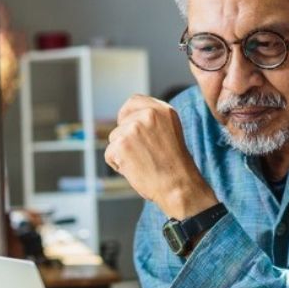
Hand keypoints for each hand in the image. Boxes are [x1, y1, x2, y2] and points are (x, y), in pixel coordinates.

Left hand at [105, 95, 217, 218]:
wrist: (179, 186)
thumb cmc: (175, 166)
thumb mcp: (170, 132)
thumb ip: (152, 122)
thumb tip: (128, 120)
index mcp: (163, 110)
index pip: (134, 101)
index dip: (127, 115)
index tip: (128, 126)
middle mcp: (148, 114)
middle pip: (121, 123)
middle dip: (126, 139)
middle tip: (144, 155)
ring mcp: (134, 128)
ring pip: (114, 139)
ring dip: (122, 153)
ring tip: (143, 163)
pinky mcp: (121, 144)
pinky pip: (110, 154)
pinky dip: (118, 165)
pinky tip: (135, 169)